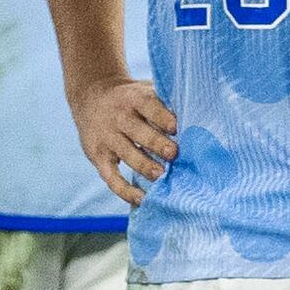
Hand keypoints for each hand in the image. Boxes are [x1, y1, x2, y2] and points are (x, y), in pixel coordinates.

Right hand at [76, 69, 182, 202]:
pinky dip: (125, 191)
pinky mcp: (97, 156)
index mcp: (133, 98)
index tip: (175, 127)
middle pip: (137, 131)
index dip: (161, 116)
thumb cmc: (131, 98)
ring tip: (161, 176)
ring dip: (144, 165)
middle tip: (173, 154)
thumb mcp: (144, 91)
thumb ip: (165, 103)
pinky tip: (142, 199)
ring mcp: (107, 138)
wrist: (91, 97)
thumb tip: (198, 119)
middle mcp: (118, 117)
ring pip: (126, 153)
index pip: (148, 106)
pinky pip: (111, 177)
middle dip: (155, 143)